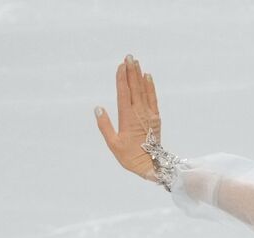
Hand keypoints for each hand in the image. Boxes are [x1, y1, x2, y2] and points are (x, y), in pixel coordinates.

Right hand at [94, 54, 161, 180]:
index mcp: (127, 118)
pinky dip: (150, 87)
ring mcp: (148, 114)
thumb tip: (98, 109)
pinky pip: (153, 98)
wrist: (152, 165)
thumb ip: (105, 126)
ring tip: (136, 62)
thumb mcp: (113, 144)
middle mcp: (139, 113)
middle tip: (128, 56)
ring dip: (139, 75)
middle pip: (134, 88)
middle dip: (131, 71)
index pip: (124, 93)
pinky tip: (147, 76)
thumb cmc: (129, 156)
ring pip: (143, 90)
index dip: (122, 78)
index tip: (120, 65)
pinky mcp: (156, 118)